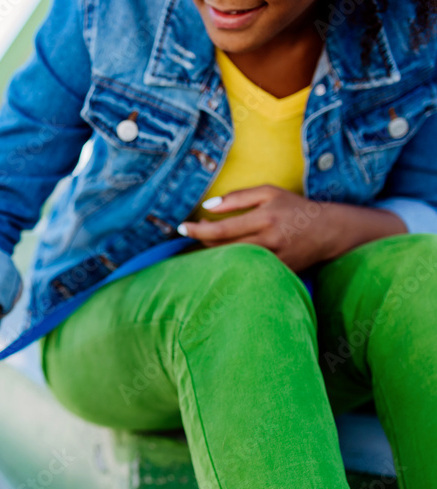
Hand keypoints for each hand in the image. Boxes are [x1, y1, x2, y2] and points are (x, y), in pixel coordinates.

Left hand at [177, 185, 343, 271]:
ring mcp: (272, 261)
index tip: (181, 227)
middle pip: (222, 248)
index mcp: (264, 219)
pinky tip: (224, 256)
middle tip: (195, 231)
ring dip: (212, 254)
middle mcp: (268, 242)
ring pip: (231, 261)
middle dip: (201, 241)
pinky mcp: (277, 273)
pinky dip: (230, 263)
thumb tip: (208, 207)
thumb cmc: (294, 208)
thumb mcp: (269, 193)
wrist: (328, 231)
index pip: (221, 229)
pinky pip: (244, 270)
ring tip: (206, 243)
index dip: (197, 230)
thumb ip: (238, 197)